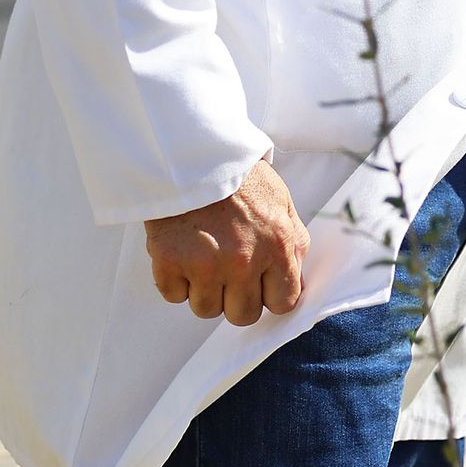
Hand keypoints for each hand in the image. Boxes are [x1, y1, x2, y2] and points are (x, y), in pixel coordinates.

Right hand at [144, 158, 309, 325]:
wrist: (192, 151)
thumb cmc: (239, 176)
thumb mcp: (282, 203)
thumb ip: (294, 245)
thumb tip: (296, 283)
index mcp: (276, 246)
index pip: (283, 303)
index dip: (270, 295)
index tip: (259, 284)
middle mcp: (242, 261)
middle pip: (242, 315)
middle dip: (236, 297)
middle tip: (227, 269)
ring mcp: (203, 265)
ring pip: (205, 309)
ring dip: (204, 289)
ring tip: (203, 255)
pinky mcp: (169, 261)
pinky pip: (173, 295)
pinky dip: (175, 279)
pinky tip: (182, 252)